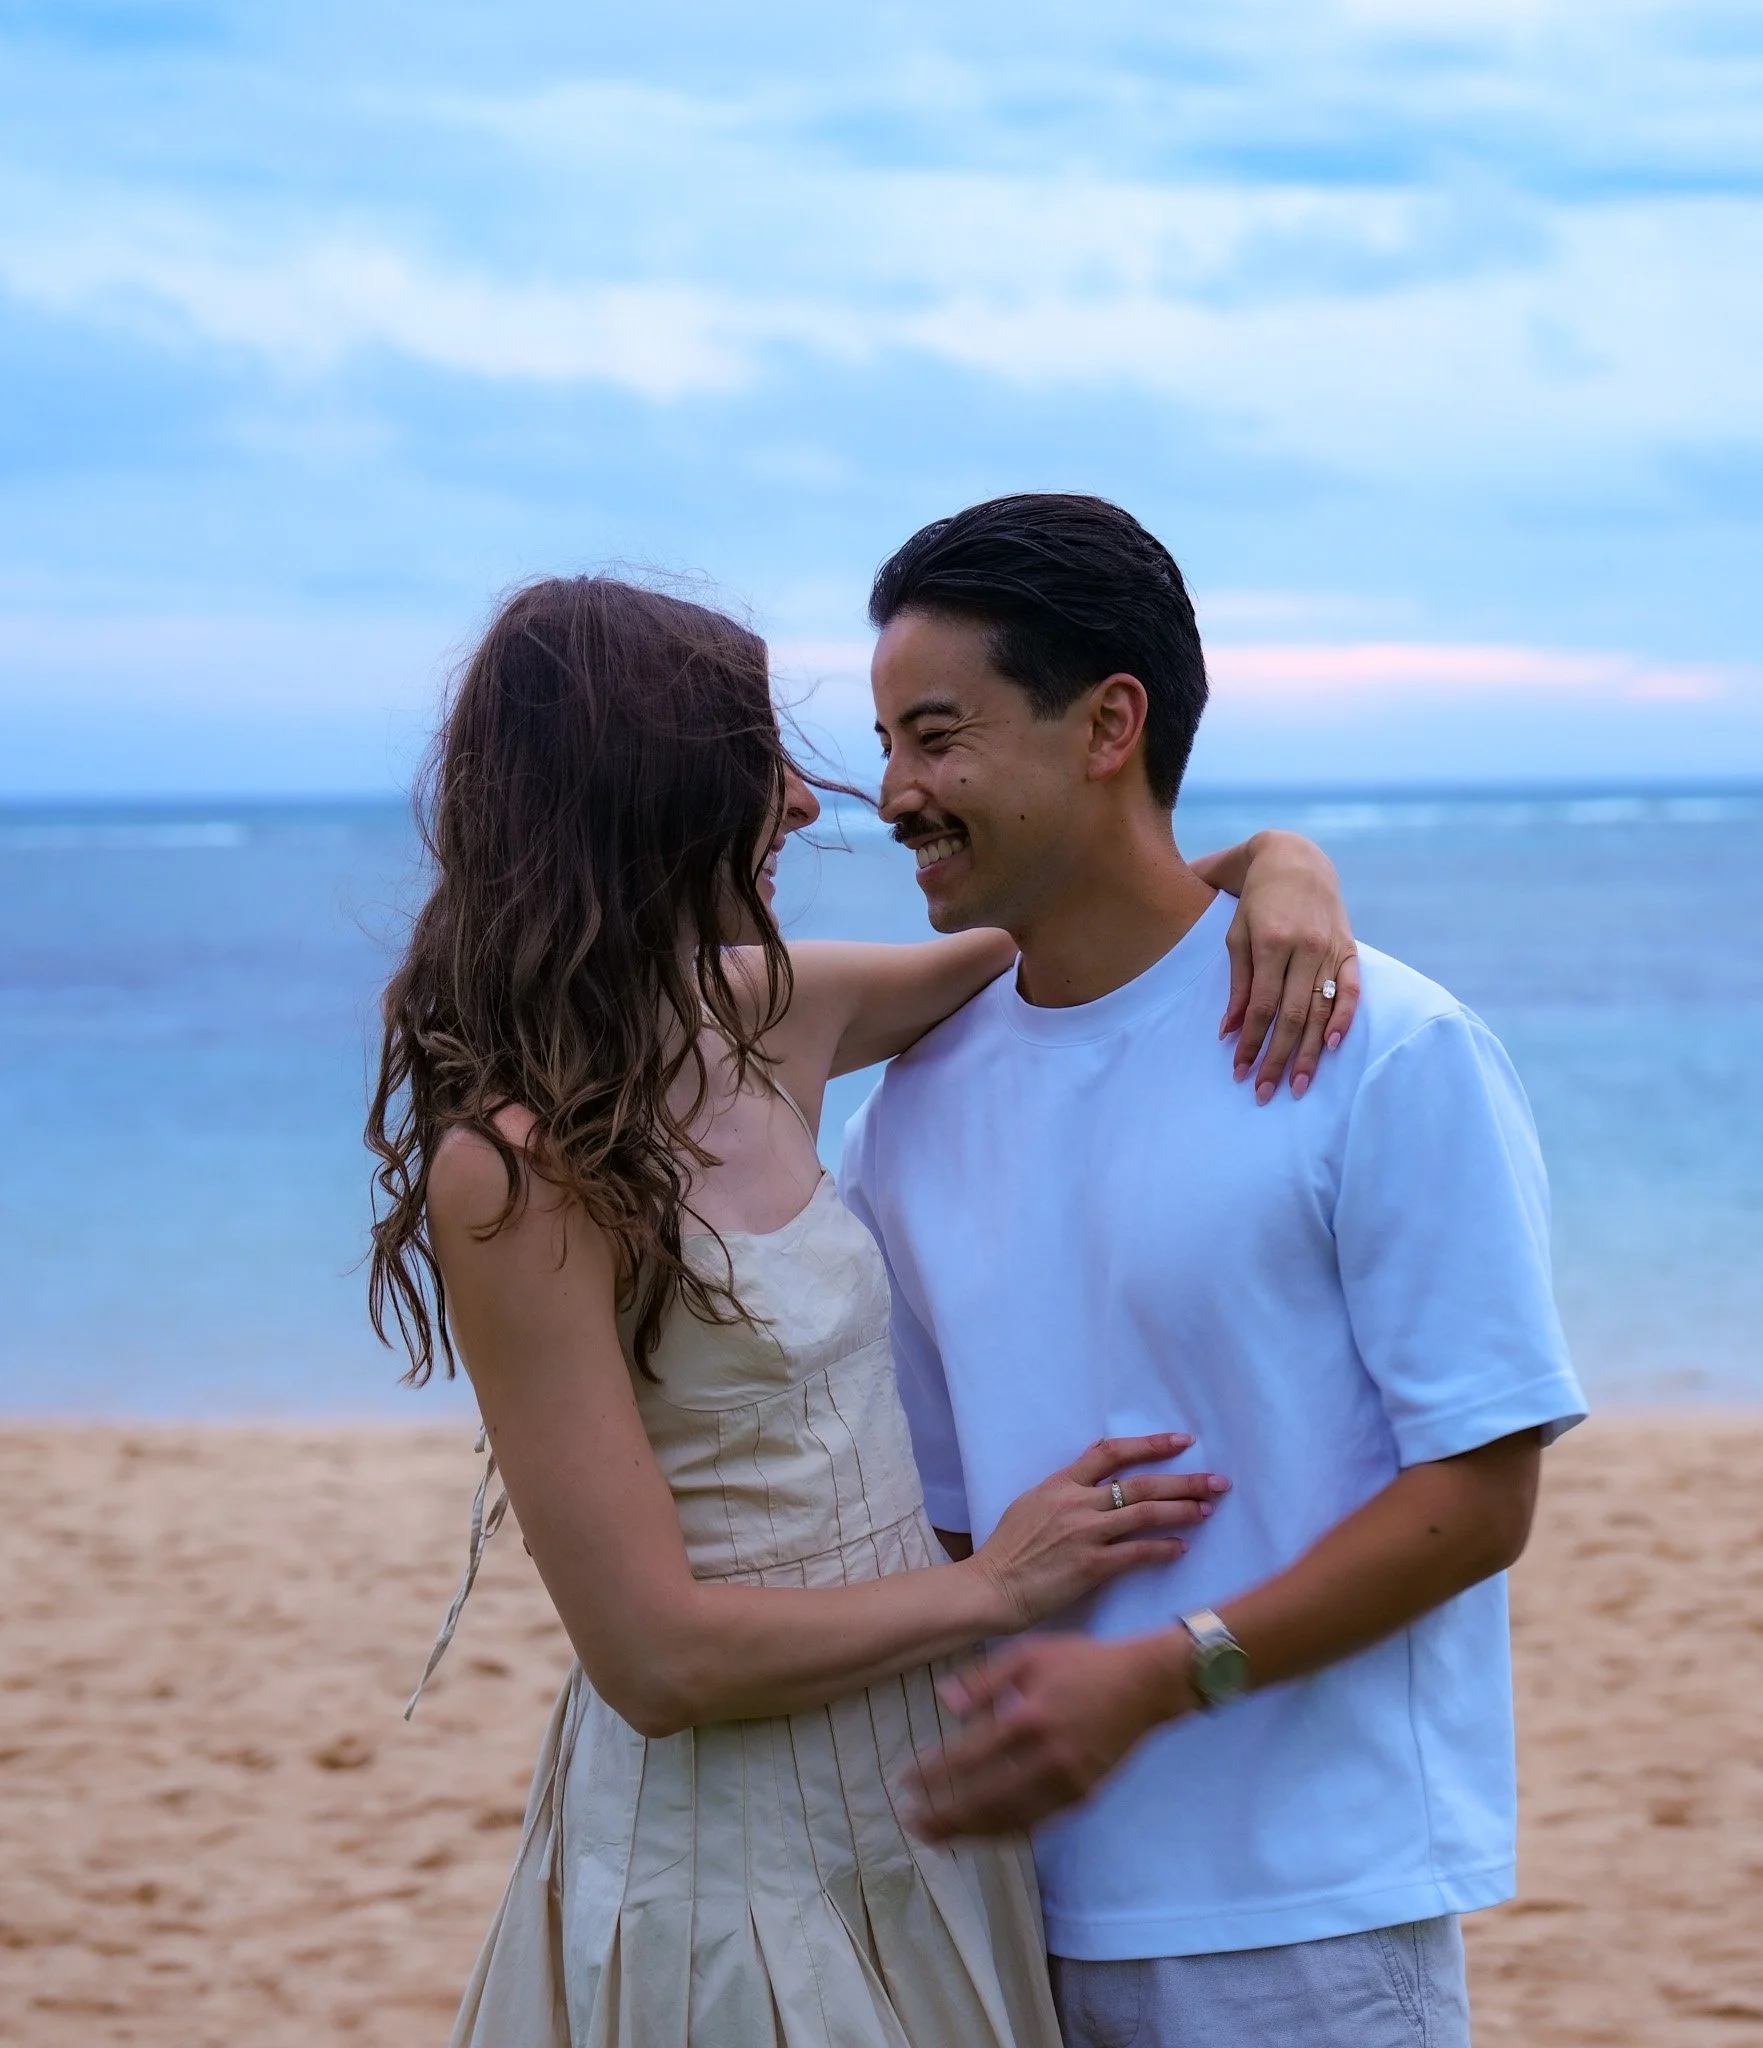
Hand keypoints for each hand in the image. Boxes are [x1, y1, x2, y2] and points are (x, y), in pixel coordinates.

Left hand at [909, 1632, 1192, 1839]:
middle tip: (913, 1824)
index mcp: (1030, 1717)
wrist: (1145, 1686)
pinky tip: (983, 1834)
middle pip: (987, 1799)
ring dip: (972, 1832)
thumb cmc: (1084, 1663)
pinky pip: (1038, 1823)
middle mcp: (1048, 1757)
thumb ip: (985, 1679)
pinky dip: (1006, 1832)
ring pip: (1012, 1819)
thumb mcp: (1031, 1654)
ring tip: (939, 1838)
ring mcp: (1068, 1782)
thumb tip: (944, 1701)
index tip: (906, 1780)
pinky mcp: (1084, 1796)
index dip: (936, 1772)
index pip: (971, 1756)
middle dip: (947, 1816)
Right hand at [969, 1435, 1228, 1633]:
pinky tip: (1181, 1547)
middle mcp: (1076, 1502)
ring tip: (1207, 1509)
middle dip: (1183, 1480)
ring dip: (1180, 1510)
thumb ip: (1065, 1487)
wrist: (991, 1587)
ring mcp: (1085, 1533)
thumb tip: (1094, 1467)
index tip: (1182, 1442)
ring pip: (1143, 1513)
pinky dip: (1162, 1548)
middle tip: (1217, 1481)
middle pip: (1139, 1482)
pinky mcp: (1091, 1566)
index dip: (1150, 1444)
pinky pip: (1136, 1552)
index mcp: (1061, 1483)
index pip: (1111, 1452)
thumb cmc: (1008, 1550)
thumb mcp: (1032, 1503)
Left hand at [1217, 832, 1359, 1102]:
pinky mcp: (1349, 949)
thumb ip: (1238, 984)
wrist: (1295, 862)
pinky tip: (1334, 1045)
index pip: (1261, 1006)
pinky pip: (1352, 988)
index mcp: (1272, 943)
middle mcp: (1305, 948)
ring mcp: (1330, 949)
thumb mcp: (1236, 937)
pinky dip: (1345, 1017)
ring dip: (1309, 1051)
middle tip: (1266, 1093)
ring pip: (1321, 1009)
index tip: (1240, 1072)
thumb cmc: (1256, 903)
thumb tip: (1230, 1031)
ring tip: (1298, 1085)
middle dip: (1278, 1058)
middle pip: (1292, 1015)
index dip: (1251, 1042)